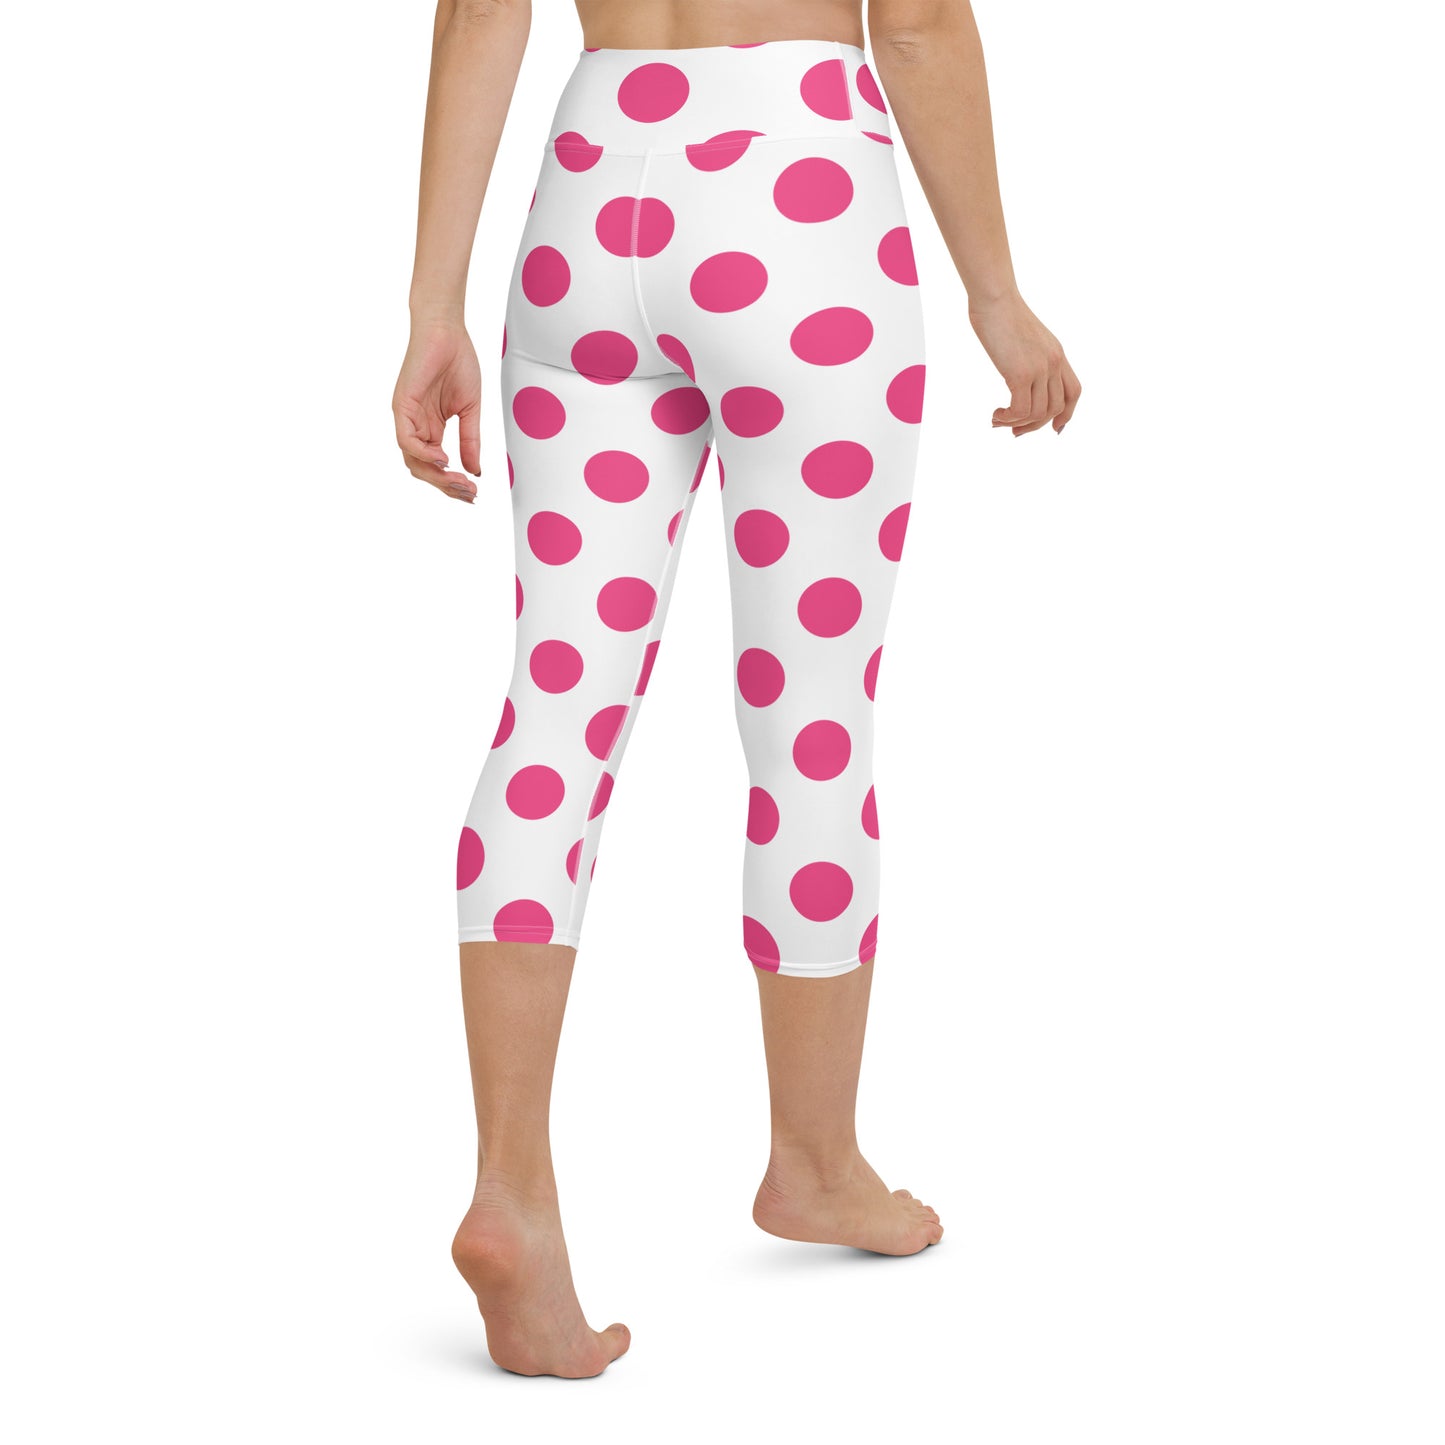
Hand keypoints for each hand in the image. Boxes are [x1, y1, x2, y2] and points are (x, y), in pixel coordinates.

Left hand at [392, 319, 482, 502]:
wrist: (447, 330)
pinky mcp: (401, 405)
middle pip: (423, 470)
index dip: (454, 484)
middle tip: (470, 494)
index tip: (474, 494)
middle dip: (448, 487)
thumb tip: (475, 470)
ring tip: (460, 482)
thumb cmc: (458, 362)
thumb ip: (470, 441)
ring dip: (437, 477)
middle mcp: (416, 426)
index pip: (437, 467)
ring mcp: (407, 417)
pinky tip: (444, 460)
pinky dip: (424, 454)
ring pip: (413, 461)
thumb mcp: (470, 410)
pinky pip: (407, 440)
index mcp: (430, 428)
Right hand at [969, 292, 1081, 435]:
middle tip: (1014, 430)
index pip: (1073, 391)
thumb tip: (1020, 376)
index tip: (1053, 427)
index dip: (1067, 413)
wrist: (994, 298)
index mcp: (1057, 354)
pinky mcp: (1020, 373)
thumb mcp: (1025, 338)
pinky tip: (996, 414)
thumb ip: (1029, 356)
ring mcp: (1039, 368)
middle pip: (1056, 408)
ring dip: (1017, 423)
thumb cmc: (1001, 312)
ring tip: (999, 420)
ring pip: (1038, 413)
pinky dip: (1008, 418)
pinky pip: (1020, 410)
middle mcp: (1053, 362)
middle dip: (1035, 425)